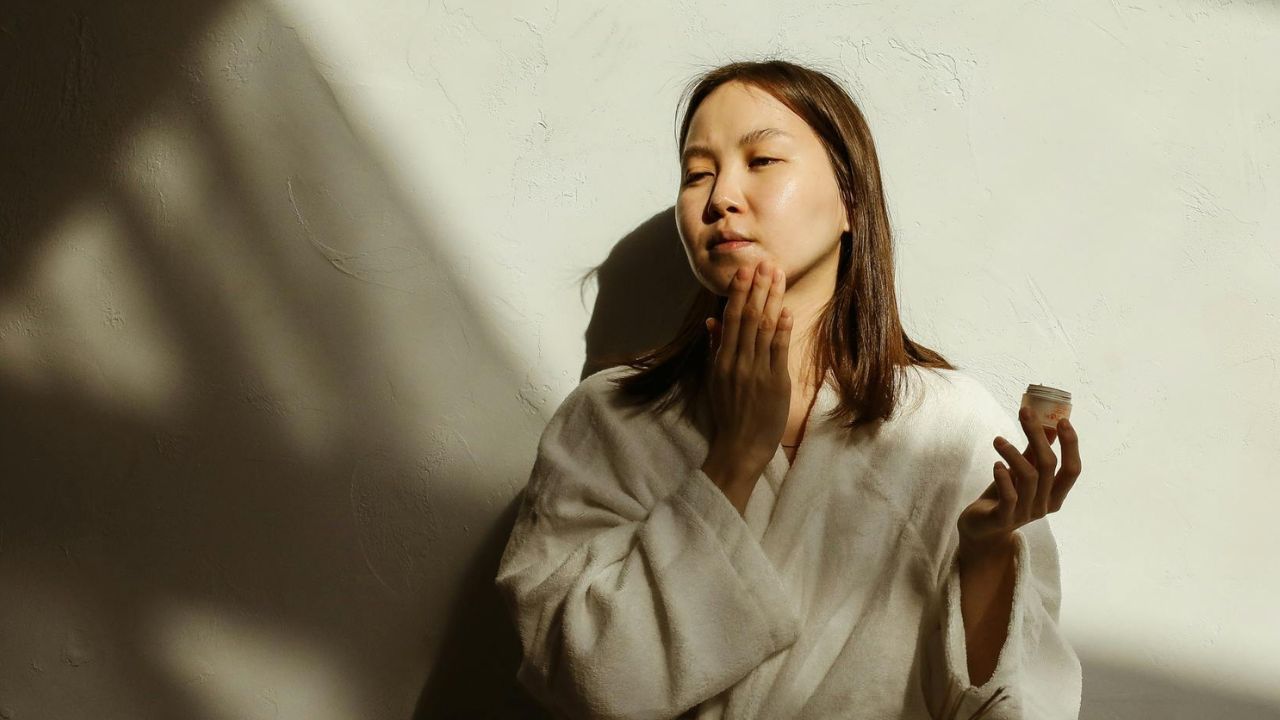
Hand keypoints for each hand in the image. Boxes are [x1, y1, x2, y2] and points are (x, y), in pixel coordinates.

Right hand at [702, 258, 791, 489]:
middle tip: (765, 264)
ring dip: (772, 300)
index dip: (739, 293)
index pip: (731, 319)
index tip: (746, 271)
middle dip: (757, 288)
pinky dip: (781, 330)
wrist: (740, 444)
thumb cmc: (728, 412)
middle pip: (748, 317)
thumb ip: (715, 348)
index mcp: (722, 360)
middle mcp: (738, 362)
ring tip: (777, 278)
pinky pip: (778, 351)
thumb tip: (712, 320)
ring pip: (763, 328)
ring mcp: (756, 371)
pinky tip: (786, 311)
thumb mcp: (714, 378)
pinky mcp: (774, 382)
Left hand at [956, 406, 1081, 553]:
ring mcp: (1025, 513)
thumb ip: (1035, 454)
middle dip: (1037, 436)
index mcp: (1055, 495)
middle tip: (1025, 413)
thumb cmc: (1004, 498)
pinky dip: (1003, 477)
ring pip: (1029, 477)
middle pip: (1049, 466)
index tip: (1062, 420)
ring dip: (1013, 453)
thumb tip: (1049, 425)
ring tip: (998, 440)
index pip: (1073, 470)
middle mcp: (1044, 506)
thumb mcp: (1021, 474)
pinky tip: (996, 465)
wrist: (981, 529)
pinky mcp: (1004, 519)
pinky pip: (1009, 495)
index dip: (1071, 445)